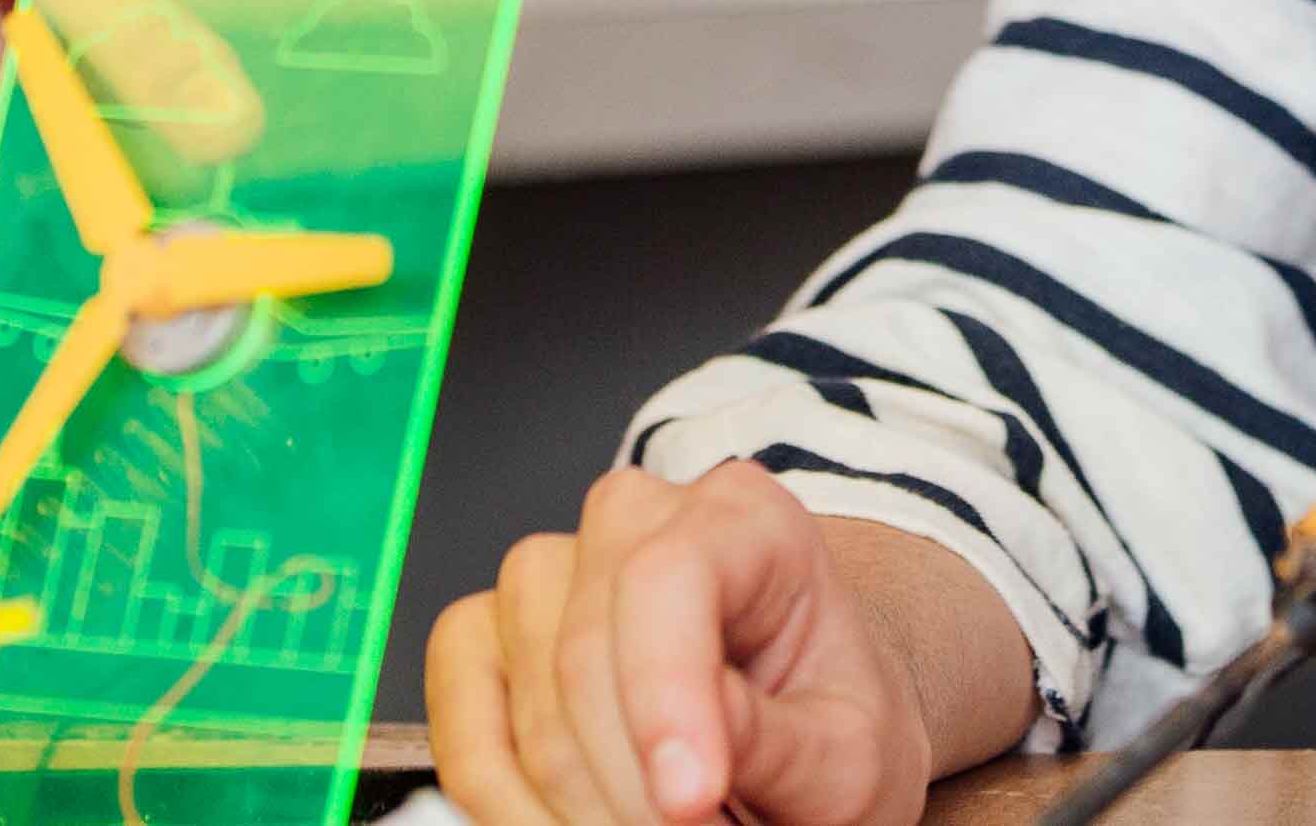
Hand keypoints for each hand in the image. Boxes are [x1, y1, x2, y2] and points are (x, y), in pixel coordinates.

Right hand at [427, 467, 973, 825]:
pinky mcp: (483, 640)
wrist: (804, 733)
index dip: (663, 694)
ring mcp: (545, 576)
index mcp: (744, 518)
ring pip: (529, 716)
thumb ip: (776, 741)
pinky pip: (466, 739)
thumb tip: (691, 739)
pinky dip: (513, 813)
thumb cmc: (829, 723)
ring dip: (586, 815)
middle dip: (635, 794)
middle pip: (585, 661)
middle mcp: (632, 522)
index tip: (689, 801)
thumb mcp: (849, 752)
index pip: (668, 577)